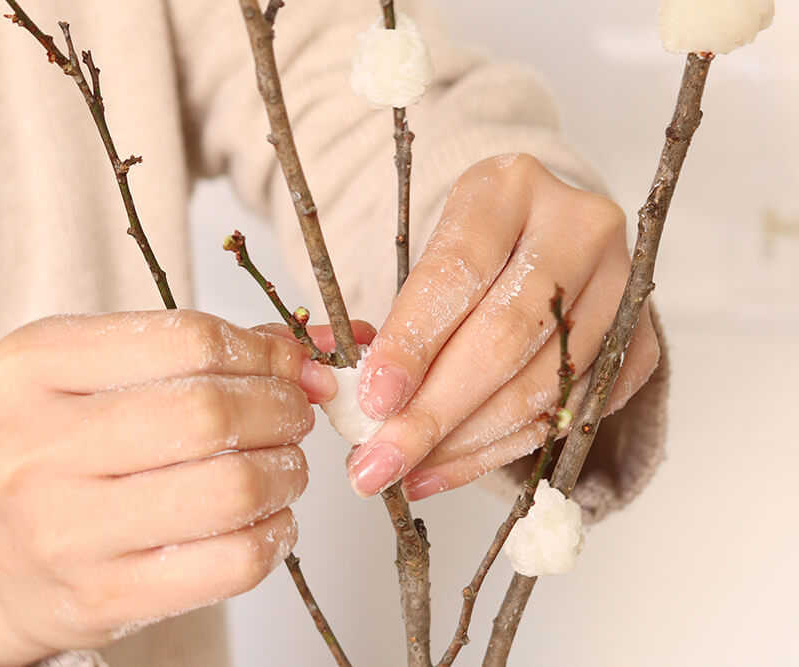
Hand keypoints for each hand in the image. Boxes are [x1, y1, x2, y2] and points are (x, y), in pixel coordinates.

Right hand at [0, 310, 340, 665]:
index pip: (187, 340)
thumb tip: (304, 357)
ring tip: (283, 466)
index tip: (286, 366)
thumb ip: (200, 351)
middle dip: (282, 409)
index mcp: (34, 367)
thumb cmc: (61, 452)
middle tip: (293, 415)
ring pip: (232, 490)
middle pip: (211, 414)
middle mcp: (39, 446)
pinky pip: (234, 561)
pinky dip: (276, 533)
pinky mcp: (106, 596)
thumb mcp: (99, 375)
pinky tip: (267, 517)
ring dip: (287, 471)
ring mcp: (68, 530)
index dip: (261, 353)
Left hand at [347, 154, 660, 498]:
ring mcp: (622, 287)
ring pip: (541, 385)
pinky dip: (499, 451)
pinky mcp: (640, 344)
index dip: (413, 341)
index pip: (458, 270)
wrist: (544, 243)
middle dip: (433, 412)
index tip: (372, 399)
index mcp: (510, 187)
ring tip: (405, 470)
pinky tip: (447, 466)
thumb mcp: (423, 256)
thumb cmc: (473, 253)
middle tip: (377, 462)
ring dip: (463, 442)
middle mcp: (578, 228)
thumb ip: (382, 318)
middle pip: (505, 336)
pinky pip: (567, 415)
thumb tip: (333, 381)